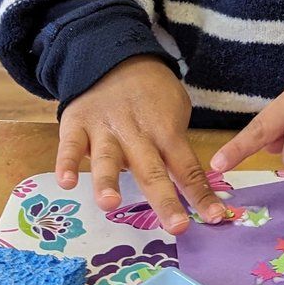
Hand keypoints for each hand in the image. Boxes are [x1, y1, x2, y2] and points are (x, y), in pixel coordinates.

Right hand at [56, 56, 225, 233]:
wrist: (115, 58)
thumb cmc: (151, 95)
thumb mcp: (175, 110)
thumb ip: (177, 144)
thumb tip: (192, 183)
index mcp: (166, 133)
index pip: (187, 168)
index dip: (201, 194)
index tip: (217, 218)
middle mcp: (138, 135)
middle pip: (152, 170)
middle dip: (165, 199)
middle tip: (177, 225)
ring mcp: (106, 130)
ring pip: (108, 159)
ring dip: (108, 181)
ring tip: (110, 204)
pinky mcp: (77, 125)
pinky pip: (71, 146)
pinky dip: (67, 163)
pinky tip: (66, 182)